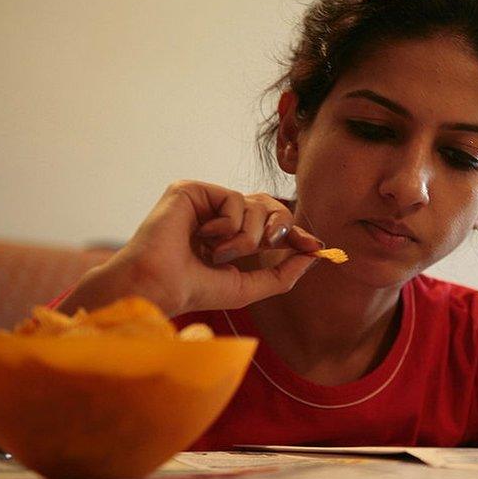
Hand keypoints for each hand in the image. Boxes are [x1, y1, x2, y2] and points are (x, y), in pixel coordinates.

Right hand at [59, 180, 322, 316]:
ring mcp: (206, 200)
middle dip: (278, 228)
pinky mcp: (192, 189)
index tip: (316, 247)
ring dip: (246, 238)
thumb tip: (315, 256)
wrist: (161, 285)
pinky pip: (235, 199)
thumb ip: (283, 275)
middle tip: (269, 243)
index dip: (296, 234)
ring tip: (218, 254)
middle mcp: (220, 215)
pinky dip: (229, 225)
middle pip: (272, 207)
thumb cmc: (196, 289)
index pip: (273, 226)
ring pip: (257, 205)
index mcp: (232, 235)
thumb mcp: (249, 286)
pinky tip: (204, 237)